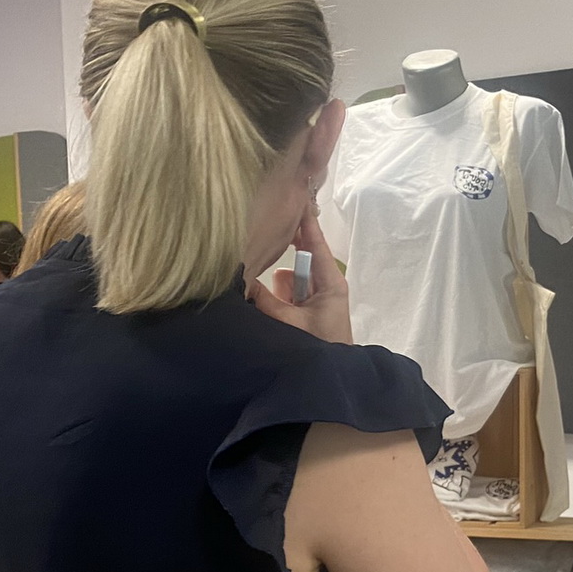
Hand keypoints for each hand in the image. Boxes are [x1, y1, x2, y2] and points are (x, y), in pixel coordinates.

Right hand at [247, 204, 352, 343]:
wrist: (332, 377)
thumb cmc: (320, 348)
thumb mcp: (289, 323)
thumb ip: (264, 299)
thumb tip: (241, 279)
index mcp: (329, 281)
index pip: (315, 241)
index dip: (304, 219)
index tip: (295, 194)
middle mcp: (323, 283)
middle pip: (299, 253)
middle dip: (281, 243)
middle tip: (262, 222)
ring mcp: (313, 296)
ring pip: (288, 275)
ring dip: (273, 277)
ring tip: (254, 268)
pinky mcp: (304, 309)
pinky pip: (284, 292)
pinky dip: (273, 293)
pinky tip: (259, 296)